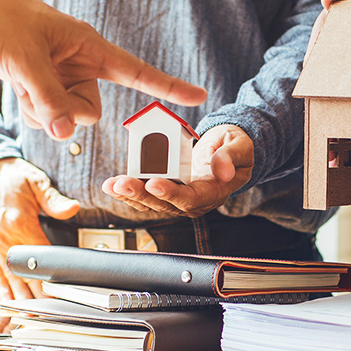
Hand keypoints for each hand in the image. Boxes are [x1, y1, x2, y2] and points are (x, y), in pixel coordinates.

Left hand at [0, 0, 206, 140]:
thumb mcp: (23, 62)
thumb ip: (47, 99)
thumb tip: (64, 135)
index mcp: (89, 46)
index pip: (137, 72)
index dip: (168, 86)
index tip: (199, 97)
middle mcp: (81, 63)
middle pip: (90, 110)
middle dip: (62, 109)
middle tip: (34, 85)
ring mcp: (63, 75)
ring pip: (66, 117)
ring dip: (41, 110)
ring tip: (20, 79)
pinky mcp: (45, 83)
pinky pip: (48, 114)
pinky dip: (32, 109)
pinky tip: (16, 85)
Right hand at [0, 157, 82, 299]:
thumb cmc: (9, 176)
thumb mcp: (35, 180)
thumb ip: (54, 199)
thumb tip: (72, 209)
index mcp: (18, 223)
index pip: (41, 257)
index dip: (52, 276)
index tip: (62, 291)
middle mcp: (3, 239)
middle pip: (25, 274)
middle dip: (39, 295)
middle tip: (53, 311)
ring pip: (9, 279)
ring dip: (21, 298)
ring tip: (33, 316)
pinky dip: (4, 290)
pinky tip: (11, 304)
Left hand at [102, 124, 253, 217]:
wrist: (228, 150)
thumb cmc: (235, 148)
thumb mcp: (240, 147)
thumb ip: (231, 157)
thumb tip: (223, 172)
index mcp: (212, 193)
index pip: (190, 198)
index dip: (171, 193)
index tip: (154, 183)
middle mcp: (193, 201)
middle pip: (164, 204)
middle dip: (140, 195)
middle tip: (122, 184)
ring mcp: (178, 198)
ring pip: (150, 202)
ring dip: (129, 195)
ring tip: (111, 185)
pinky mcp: (166, 192)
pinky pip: (145, 195)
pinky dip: (128, 190)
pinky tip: (112, 185)